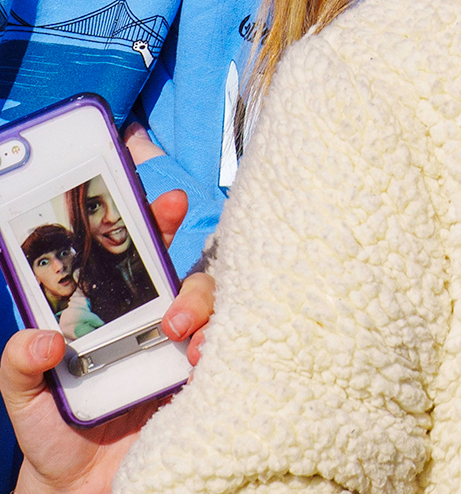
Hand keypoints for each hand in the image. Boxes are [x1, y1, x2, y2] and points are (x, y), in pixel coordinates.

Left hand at [3, 192, 209, 493]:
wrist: (81, 489)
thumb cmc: (57, 433)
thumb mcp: (23, 398)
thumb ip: (18, 365)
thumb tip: (40, 338)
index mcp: (120, 317)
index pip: (144, 260)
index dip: (158, 225)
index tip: (167, 204)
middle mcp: (158, 327)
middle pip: (191, 281)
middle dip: (191, 285)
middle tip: (173, 315)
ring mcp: (182, 354)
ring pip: (217, 311)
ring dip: (210, 316)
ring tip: (192, 344)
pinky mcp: (203, 384)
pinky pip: (229, 354)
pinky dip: (225, 349)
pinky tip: (205, 362)